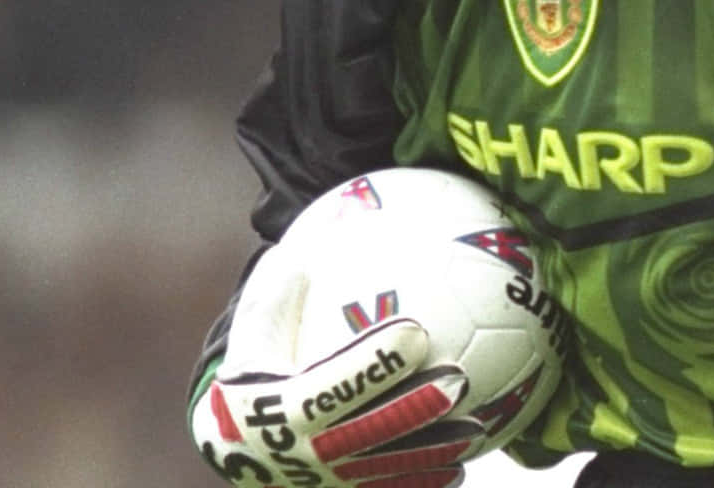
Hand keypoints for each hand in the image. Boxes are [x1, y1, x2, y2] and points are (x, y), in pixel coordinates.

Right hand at [193, 249, 479, 486]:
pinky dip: (424, 482)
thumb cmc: (255, 368)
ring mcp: (326, 480)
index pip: (333, 384)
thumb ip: (274, 294)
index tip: (416, 332)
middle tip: (458, 382)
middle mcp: (305, 451)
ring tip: (475, 429)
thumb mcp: (252, 332)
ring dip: (433, 450)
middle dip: (414, 409)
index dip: (374, 361)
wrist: (237, 449)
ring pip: (386, 468)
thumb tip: (296, 249)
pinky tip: (461, 464)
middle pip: (368, 431)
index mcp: (281, 408)